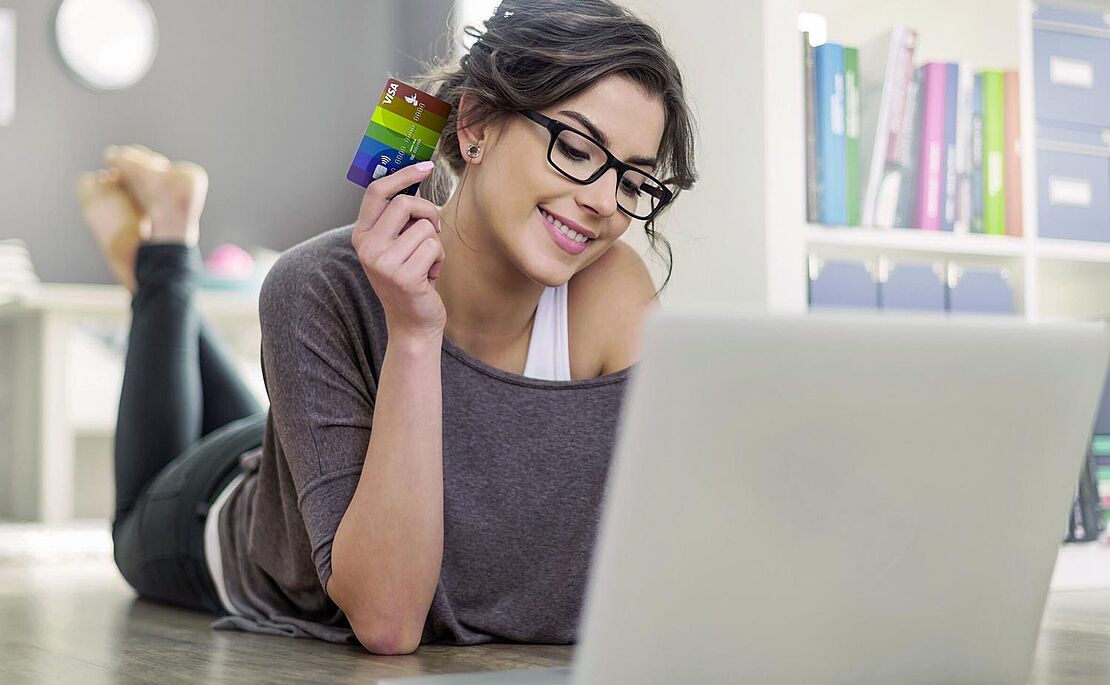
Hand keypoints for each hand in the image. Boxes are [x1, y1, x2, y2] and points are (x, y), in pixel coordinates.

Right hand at [351, 163, 446, 341]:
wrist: (411, 324)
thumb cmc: (409, 280)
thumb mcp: (397, 246)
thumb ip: (400, 219)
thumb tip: (415, 181)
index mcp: (362, 236)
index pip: (377, 192)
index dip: (403, 175)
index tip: (425, 166)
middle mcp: (367, 248)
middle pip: (404, 203)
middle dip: (428, 212)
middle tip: (434, 229)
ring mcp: (383, 263)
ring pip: (425, 227)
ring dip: (435, 243)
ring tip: (427, 263)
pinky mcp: (404, 276)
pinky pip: (434, 246)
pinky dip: (440, 259)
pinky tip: (430, 276)